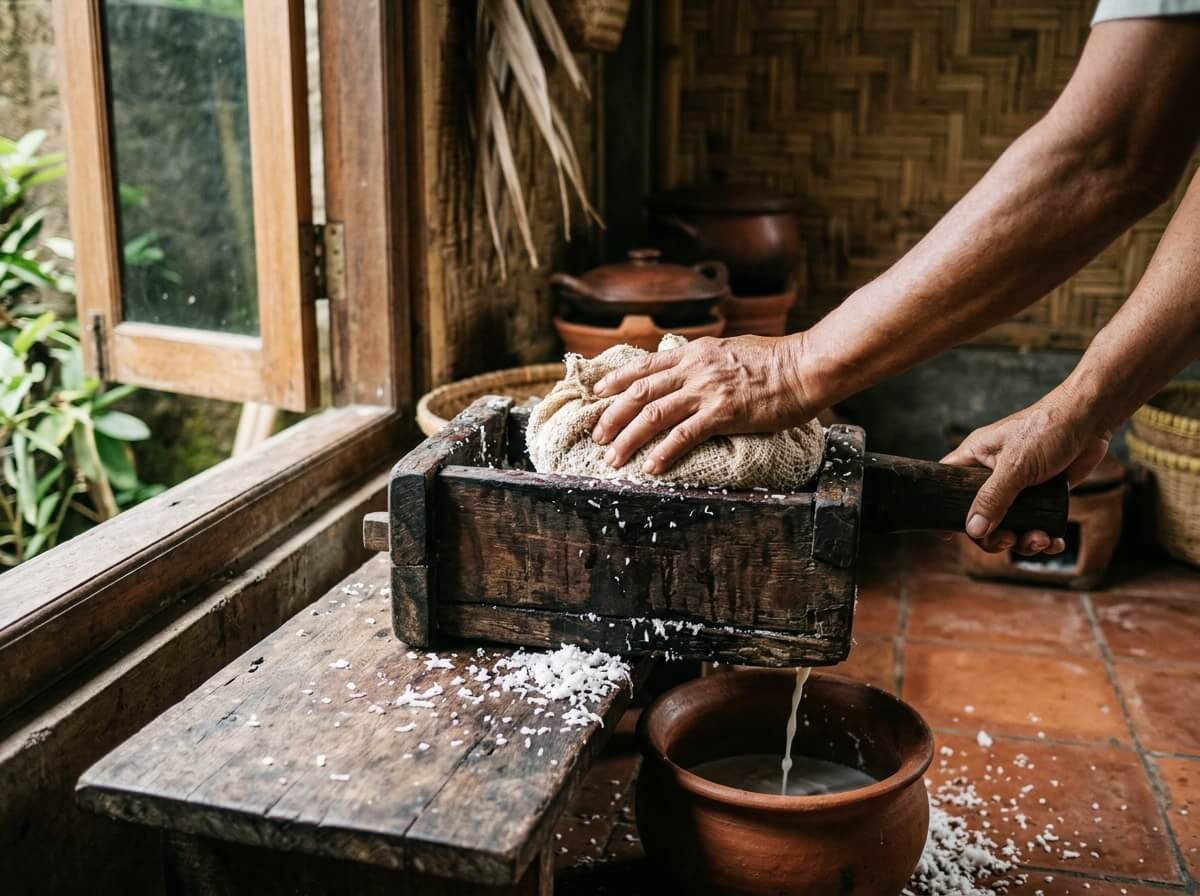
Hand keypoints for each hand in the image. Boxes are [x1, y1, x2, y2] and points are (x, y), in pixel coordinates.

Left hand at [591, 334, 815, 475]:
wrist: (804, 367)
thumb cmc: (776, 361)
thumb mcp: (731, 349)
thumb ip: (706, 360)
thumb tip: (691, 369)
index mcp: (695, 352)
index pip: (645, 365)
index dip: (617, 380)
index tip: (597, 393)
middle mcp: (694, 369)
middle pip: (640, 393)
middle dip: (613, 416)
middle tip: (598, 437)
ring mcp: (706, 391)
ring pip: (653, 415)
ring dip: (628, 439)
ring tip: (614, 458)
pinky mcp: (722, 414)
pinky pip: (683, 436)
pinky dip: (663, 453)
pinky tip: (651, 467)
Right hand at [941, 390, 1109, 553]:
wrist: (1091, 418)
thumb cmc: (1047, 428)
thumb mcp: (1015, 466)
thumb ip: (992, 498)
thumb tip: (973, 530)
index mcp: (975, 459)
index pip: (947, 487)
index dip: (945, 512)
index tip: (948, 535)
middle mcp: (992, 475)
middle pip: (980, 517)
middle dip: (995, 536)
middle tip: (1009, 540)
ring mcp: (1017, 487)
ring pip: (1009, 525)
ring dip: (1024, 540)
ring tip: (1041, 541)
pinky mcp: (1041, 494)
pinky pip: (1035, 524)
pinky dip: (1044, 538)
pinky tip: (1054, 542)